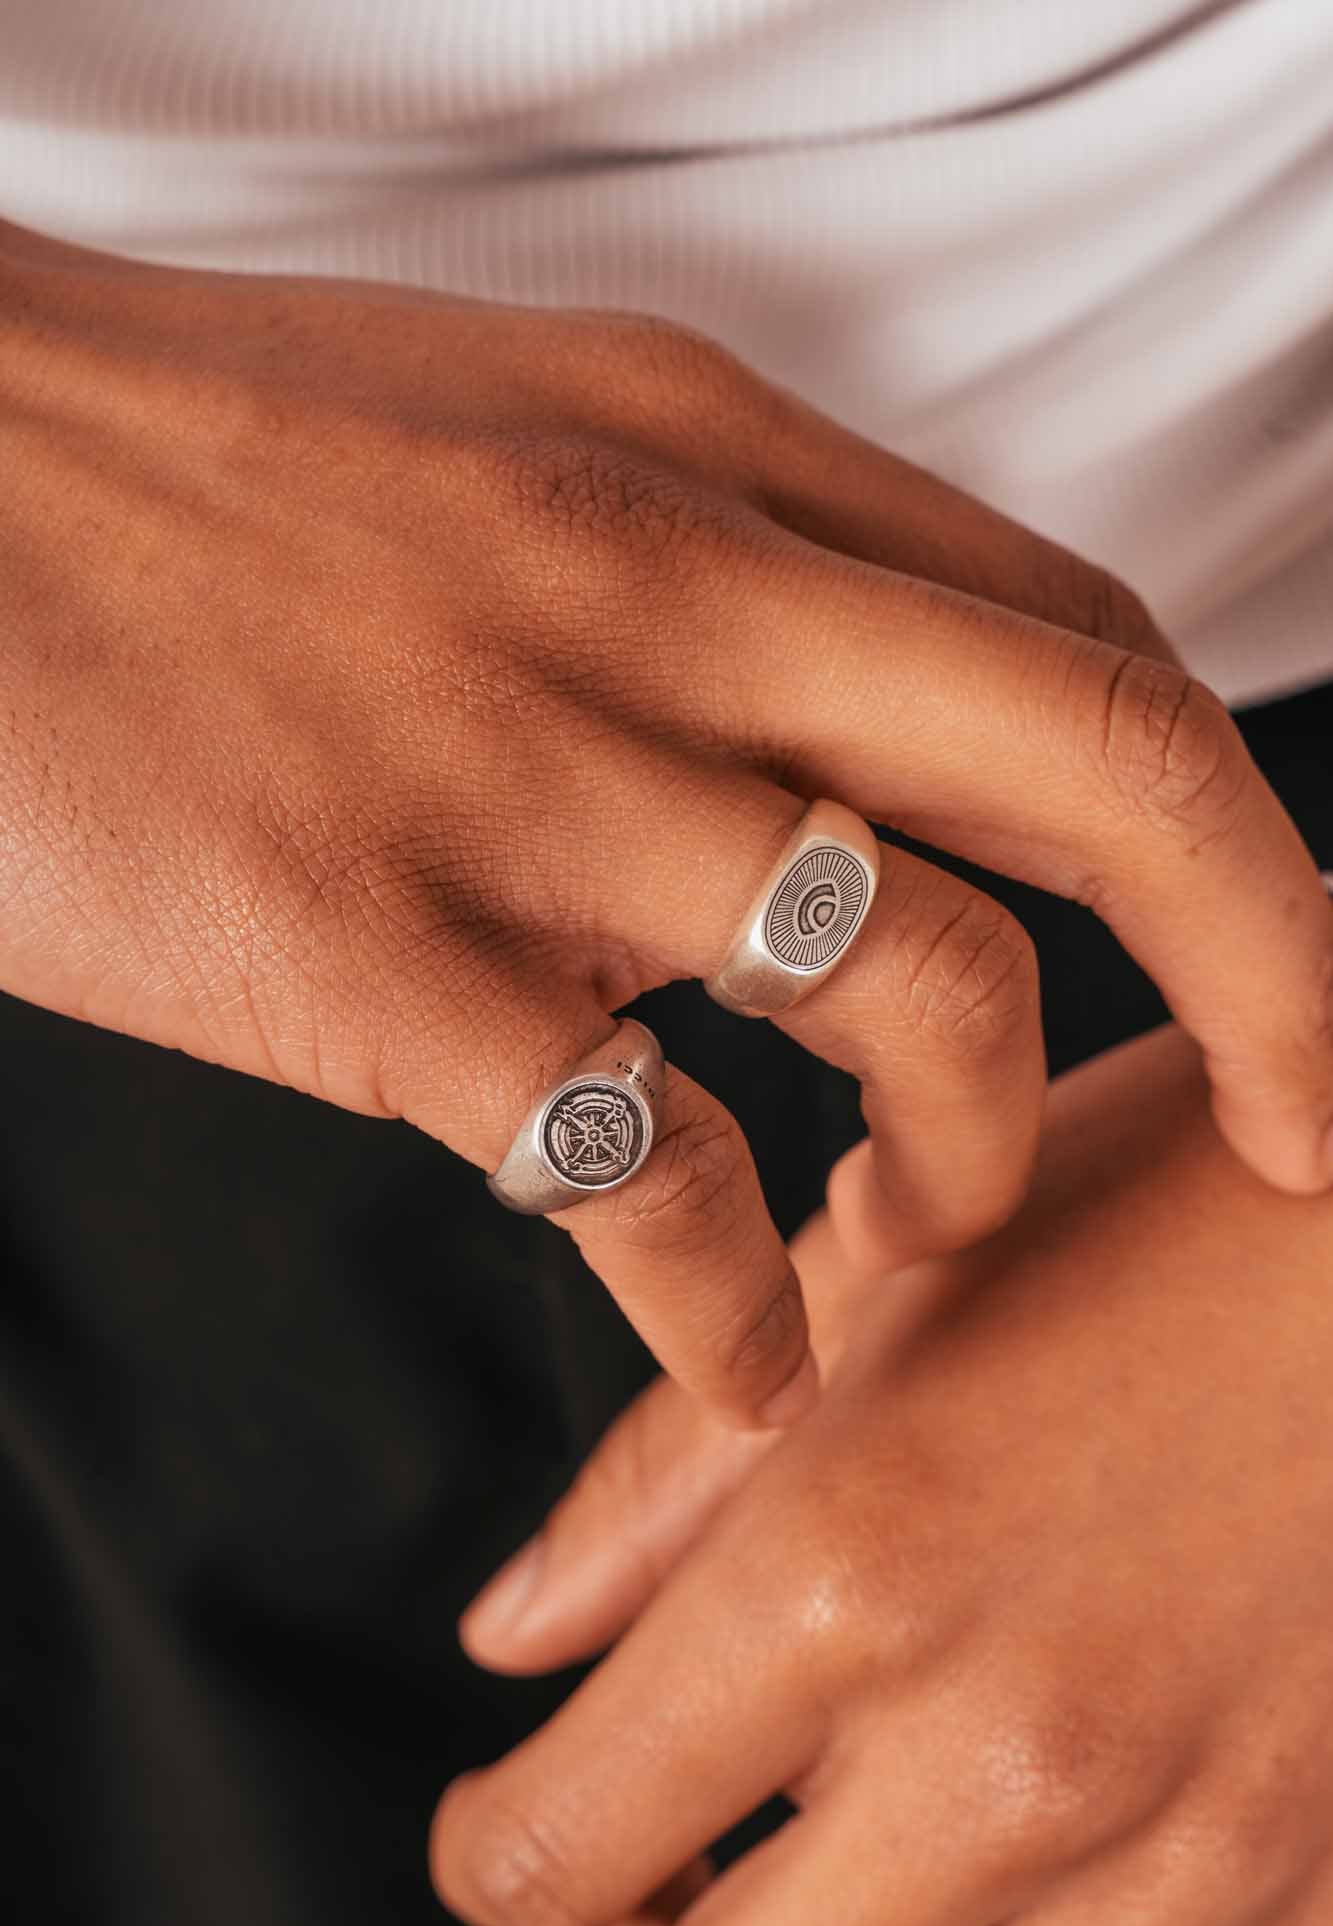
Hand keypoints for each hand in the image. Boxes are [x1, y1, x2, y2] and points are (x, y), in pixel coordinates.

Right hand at [5, 220, 1332, 1430]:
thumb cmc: (196, 467)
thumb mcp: (508, 440)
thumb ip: (710, 571)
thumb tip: (852, 759)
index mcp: (708, 455)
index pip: (1083, 642)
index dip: (1231, 825)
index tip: (1276, 964)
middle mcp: (671, 592)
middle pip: (1110, 776)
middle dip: (1275, 979)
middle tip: (1307, 1143)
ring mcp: (533, 773)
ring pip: (917, 995)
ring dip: (964, 1166)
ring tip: (910, 1244)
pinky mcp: (381, 955)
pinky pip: (653, 1178)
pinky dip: (736, 1313)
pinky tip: (734, 1365)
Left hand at [436, 1028, 1332, 1925]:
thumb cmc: (1168, 1212)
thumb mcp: (882, 1288)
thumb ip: (665, 1482)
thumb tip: (510, 1636)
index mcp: (853, 1571)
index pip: (558, 1845)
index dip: (492, 1854)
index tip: (502, 1826)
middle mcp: (1009, 1754)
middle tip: (640, 1893)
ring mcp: (1191, 1861)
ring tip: (827, 1885)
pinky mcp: (1330, 1907)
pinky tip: (1023, 1891)